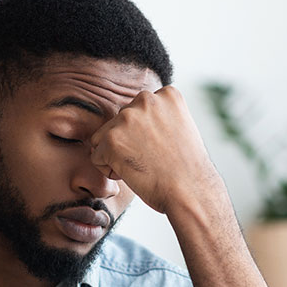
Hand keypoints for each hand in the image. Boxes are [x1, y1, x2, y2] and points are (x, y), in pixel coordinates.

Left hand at [89, 86, 222, 214]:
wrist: (189, 191)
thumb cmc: (187, 169)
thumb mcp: (181, 128)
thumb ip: (159, 117)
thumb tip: (137, 122)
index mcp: (167, 94)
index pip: (139, 111)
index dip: (147, 136)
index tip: (163, 149)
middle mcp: (146, 99)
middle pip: (120, 122)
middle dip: (129, 143)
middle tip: (153, 160)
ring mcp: (127, 118)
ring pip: (105, 138)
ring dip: (118, 155)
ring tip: (143, 167)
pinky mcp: (111, 139)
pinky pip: (97, 156)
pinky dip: (109, 170)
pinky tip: (132, 174)